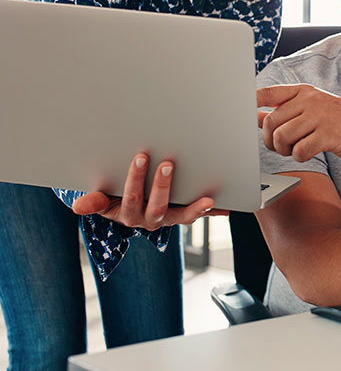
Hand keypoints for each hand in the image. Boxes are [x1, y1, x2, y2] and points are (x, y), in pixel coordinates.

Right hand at [72, 154, 227, 230]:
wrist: (132, 209)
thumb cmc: (117, 196)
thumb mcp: (105, 199)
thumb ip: (96, 201)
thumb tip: (77, 206)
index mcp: (128, 214)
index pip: (131, 197)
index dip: (135, 179)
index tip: (141, 156)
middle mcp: (150, 220)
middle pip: (157, 206)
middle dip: (162, 186)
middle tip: (168, 164)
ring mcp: (170, 218)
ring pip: (183, 216)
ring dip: (196, 208)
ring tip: (209, 200)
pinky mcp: (184, 215)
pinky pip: (200, 215)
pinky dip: (214, 211)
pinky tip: (228, 206)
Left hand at [257, 84, 340, 162]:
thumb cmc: (337, 121)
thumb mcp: (312, 109)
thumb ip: (285, 111)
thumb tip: (255, 116)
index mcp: (303, 91)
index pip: (268, 93)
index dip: (250, 102)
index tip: (241, 112)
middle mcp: (310, 100)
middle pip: (271, 121)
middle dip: (268, 139)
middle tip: (277, 146)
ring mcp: (319, 117)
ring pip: (282, 137)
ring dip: (283, 149)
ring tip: (293, 150)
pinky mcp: (328, 136)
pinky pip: (300, 151)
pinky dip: (299, 156)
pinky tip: (307, 153)